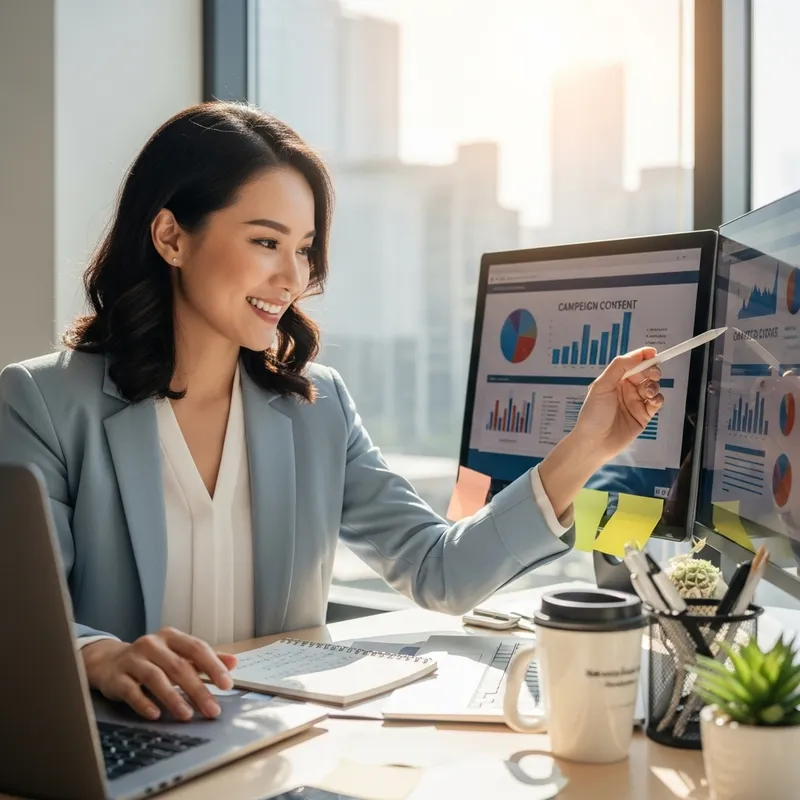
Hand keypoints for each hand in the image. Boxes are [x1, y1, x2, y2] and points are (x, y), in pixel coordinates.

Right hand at [82, 628, 237, 720]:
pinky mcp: (117, 677)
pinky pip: (131, 691)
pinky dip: (144, 703)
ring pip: (156, 678)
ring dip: (173, 698)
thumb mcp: (178, 655)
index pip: (197, 648)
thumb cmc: (152, 659)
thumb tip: (234, 662)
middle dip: (198, 690)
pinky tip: (155, 714)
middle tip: (212, 710)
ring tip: (187, 715)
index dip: (213, 666)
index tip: (227, 684)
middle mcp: (152, 644)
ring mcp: (133, 659)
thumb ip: (205, 660)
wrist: (109, 661)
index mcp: (171, 636)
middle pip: (179, 666)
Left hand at [572, 347, 663, 462]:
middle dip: (652, 370)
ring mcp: (635, 401)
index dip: (643, 356)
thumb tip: (638, 355)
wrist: (595, 442)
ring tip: (646, 393)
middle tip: (652, 374)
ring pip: (653, 386)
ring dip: (653, 385)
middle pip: (646, 372)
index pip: (632, 362)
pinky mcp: (643, 415)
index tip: (652, 353)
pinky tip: (652, 400)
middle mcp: (625, 388)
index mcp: (614, 379)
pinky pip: (656, 401)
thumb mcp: (601, 386)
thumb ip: (619, 367)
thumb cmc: (593, 414)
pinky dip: (658, 398)